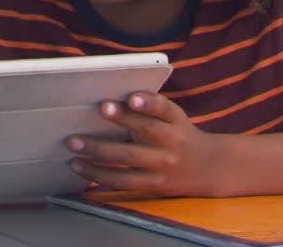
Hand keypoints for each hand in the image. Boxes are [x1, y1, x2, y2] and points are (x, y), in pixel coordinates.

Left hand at [65, 92, 224, 196]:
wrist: (209, 168)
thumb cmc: (178, 134)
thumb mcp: (172, 118)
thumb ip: (148, 109)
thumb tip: (106, 104)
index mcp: (176, 120)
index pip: (163, 108)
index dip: (148, 102)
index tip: (131, 97)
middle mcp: (172, 143)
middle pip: (143, 132)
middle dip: (117, 122)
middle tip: (95, 111)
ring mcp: (163, 167)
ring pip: (128, 161)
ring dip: (97, 154)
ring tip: (73, 147)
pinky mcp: (154, 185)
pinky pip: (123, 182)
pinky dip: (100, 176)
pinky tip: (81, 168)